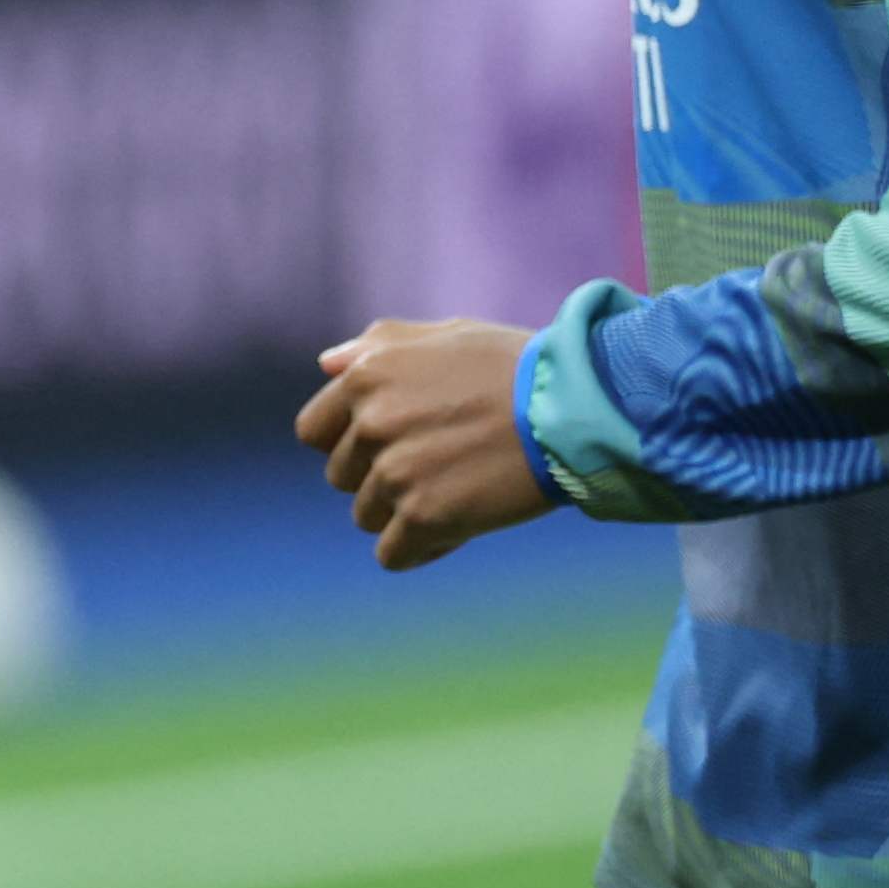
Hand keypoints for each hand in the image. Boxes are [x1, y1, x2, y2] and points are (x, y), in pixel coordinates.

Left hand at [299, 316, 558, 570]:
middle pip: (342, 477)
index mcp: (364, 376)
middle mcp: (369, 423)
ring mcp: (394, 471)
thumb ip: (380, 346)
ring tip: (458, 489)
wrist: (575, 407)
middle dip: (380, 476)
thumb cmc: (518, 367)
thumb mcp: (446, 334)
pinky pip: (394, 553)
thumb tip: (326, 364)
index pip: (313, 432)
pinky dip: (422, 548)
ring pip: (368, 517)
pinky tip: (460, 526)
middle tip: (440, 464)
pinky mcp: (424, 515)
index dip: (349, 442)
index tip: (392, 444)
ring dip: (404, 512)